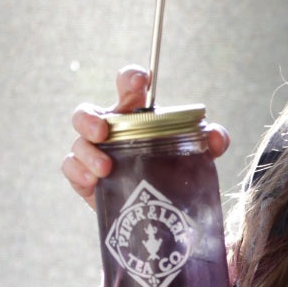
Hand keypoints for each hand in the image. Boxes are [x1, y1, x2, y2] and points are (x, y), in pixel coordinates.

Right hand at [61, 65, 229, 209]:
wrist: (159, 208)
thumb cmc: (172, 171)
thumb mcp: (195, 156)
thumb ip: (210, 142)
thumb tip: (216, 136)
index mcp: (136, 115)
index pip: (127, 86)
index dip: (130, 77)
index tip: (140, 81)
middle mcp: (110, 129)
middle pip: (87, 112)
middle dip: (90, 118)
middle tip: (104, 131)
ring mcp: (94, 152)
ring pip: (78, 142)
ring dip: (88, 152)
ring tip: (106, 168)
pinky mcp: (85, 177)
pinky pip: (71, 168)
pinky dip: (79, 172)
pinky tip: (94, 181)